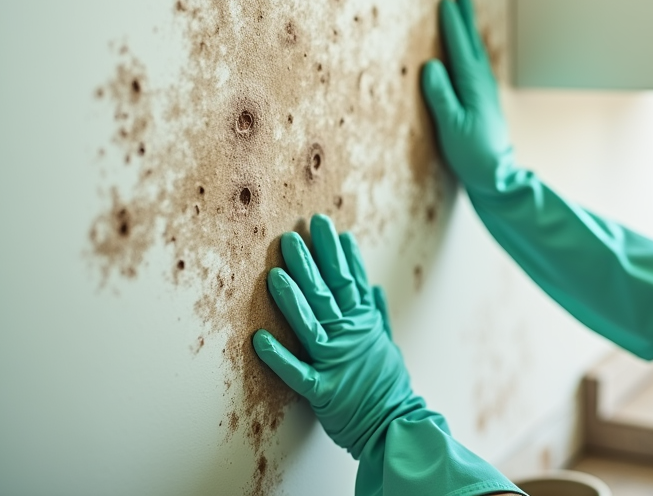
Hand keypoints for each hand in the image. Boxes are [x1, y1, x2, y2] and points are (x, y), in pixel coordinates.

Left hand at [253, 215, 420, 458]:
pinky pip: (296, 373)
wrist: (394, 425)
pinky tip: (257, 339)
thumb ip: (377, 314)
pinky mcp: (324, 391)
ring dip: (292, 298)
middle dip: (311, 261)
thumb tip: (373, 287)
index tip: (328, 227)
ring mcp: (337, 362)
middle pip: (328, 292)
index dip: (338, 253)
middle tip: (295, 233)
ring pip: (311, 323)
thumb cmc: (388, 385)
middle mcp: (350, 336)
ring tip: (275, 272)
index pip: (350, 280)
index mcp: (364, 323)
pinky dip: (278, 357)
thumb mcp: (387, 343)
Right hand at [421, 0, 512, 193]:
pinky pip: (477, 67)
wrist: (497, 177)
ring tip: (466, 17)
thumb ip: (440, 96)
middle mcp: (482, 84)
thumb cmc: (472, 154)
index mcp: (472, 85)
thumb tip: (429, 66)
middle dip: (466, 21)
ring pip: (476, 55)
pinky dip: (472, 53)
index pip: (459, 48)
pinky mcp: (485, 103)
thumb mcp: (451, 127)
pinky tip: (470, 57)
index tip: (446, 2)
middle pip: (472, 45)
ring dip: (470, 34)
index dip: (452, 25)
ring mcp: (486, 93)